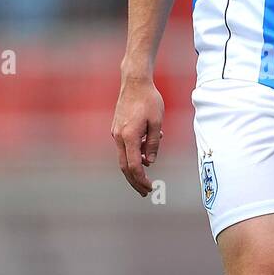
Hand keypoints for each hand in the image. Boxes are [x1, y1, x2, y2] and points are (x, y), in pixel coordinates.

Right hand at [111, 76, 164, 196]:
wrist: (134, 82)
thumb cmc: (148, 100)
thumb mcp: (157, 122)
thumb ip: (153, 143)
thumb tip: (149, 161)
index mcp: (129, 136)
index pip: (133, 166)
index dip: (141, 180)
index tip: (149, 188)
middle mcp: (119, 136)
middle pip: (125, 166)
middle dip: (135, 181)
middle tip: (145, 192)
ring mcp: (116, 132)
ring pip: (125, 156)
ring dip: (136, 166)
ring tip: (148, 169)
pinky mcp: (117, 128)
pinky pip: (126, 146)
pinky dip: (135, 152)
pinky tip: (147, 148)